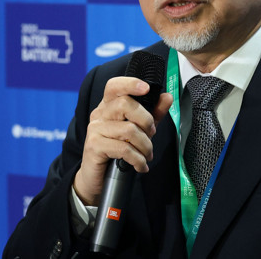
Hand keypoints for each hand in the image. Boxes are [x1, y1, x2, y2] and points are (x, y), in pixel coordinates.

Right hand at [73, 77, 172, 205]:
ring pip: (129, 130)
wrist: (96, 178)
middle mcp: (99, 114)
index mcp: (108, 106)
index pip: (114, 86)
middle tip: (151, 135)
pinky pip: (123, 149)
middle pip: (125, 104)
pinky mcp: (94, 146)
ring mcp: (95, 129)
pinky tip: (141, 166)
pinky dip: (138, 159)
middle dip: (146, 121)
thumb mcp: (139, 130)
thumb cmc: (117, 151)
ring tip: (147, 155)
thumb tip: (167, 96)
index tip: (147, 89)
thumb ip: (153, 113)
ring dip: (145, 146)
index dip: (130, 83)